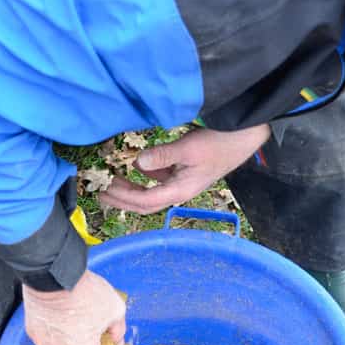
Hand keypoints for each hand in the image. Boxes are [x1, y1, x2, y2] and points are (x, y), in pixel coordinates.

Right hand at [22, 270, 125, 344]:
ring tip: (73, 329)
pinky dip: (53, 334)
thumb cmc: (86, 292)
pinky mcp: (32, 331)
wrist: (55, 276)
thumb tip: (116, 339)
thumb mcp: (115, 309)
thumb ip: (118, 329)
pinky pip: (44, 339)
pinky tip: (60, 320)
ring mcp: (44, 343)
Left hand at [99, 124, 270, 213]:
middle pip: (146, 204)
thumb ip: (162, 156)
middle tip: (102, 194)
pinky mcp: (184, 174)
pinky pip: (160, 181)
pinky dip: (146, 177)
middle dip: (123, 200)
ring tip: (115, 181)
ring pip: (151, 194)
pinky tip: (138, 166)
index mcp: (180, 190)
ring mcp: (182, 184)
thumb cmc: (219, 144)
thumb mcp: (188, 148)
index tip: (107, 189)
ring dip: (132, 190)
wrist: (242, 140)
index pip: (146, 201)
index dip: (125, 197)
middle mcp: (180, 191)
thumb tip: (138, 163)